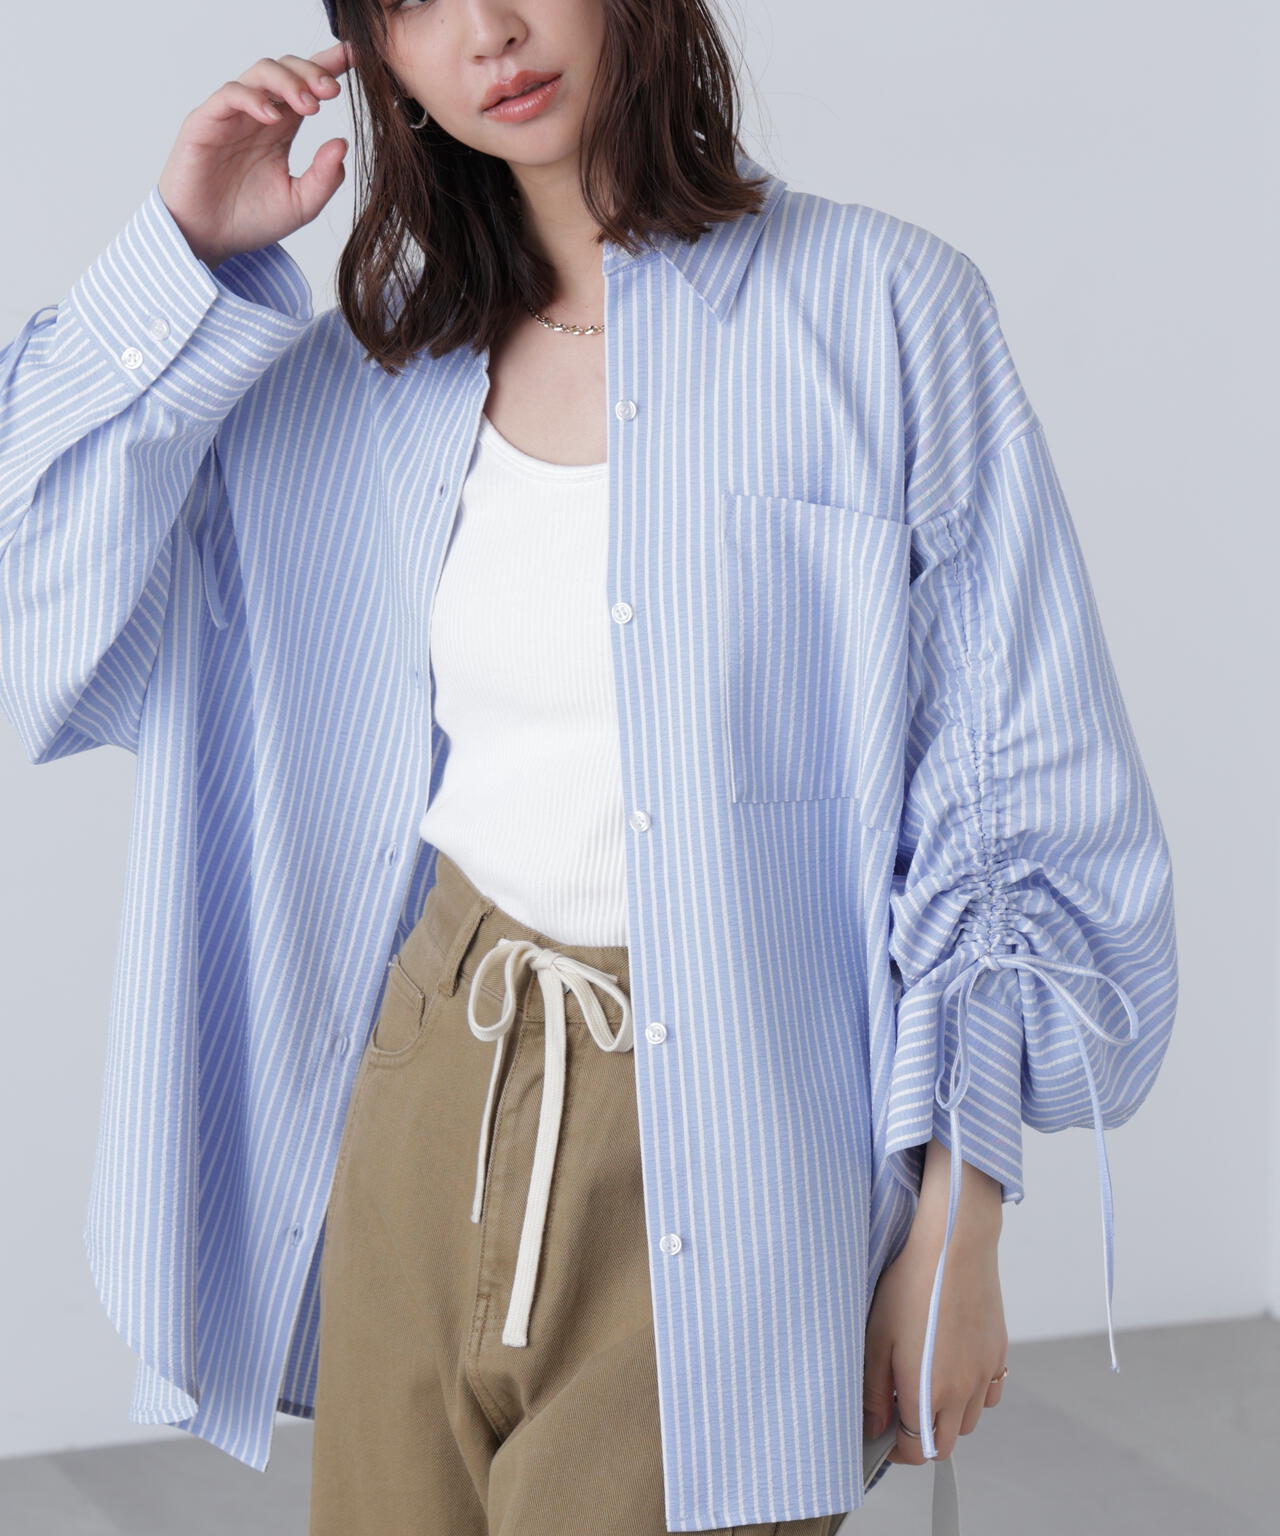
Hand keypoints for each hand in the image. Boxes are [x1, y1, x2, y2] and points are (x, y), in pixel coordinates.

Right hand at [157, 42, 353, 271]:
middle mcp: (258, 115)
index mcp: (282, 129)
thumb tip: (342, 144)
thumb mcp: (300, 205)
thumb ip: (324, 178)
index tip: (355, 58)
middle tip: (333, 91)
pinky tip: (273, 117)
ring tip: (310, 106)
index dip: (328, 66)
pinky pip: (230, 95)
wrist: (205, 240)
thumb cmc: (249, 221)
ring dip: (288, 82)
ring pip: (260, 73)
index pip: (306, 87)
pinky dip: (253, 99)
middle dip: (312, 72)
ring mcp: (232, 115)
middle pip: (286, 70)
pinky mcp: (206, 122)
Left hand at [863, 1153, 1008, 1465]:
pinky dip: (972, 1394)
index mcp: (928, 1394)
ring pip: (969, 1420)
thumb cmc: (910, 1286)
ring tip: (923, 1384)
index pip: (917, 1451)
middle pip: (945, 1443)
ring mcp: (985, 1374)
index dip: (896, 1452)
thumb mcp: (877, 1338)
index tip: (882, 1436)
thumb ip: (874, 1391)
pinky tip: (952, 1368)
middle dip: (921, 1437)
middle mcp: (963, 1393)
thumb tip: (873, 1427)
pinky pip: (990, 1393)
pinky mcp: (998, 1353)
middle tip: (898, 1410)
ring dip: (946, 1416)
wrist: (955, 1246)